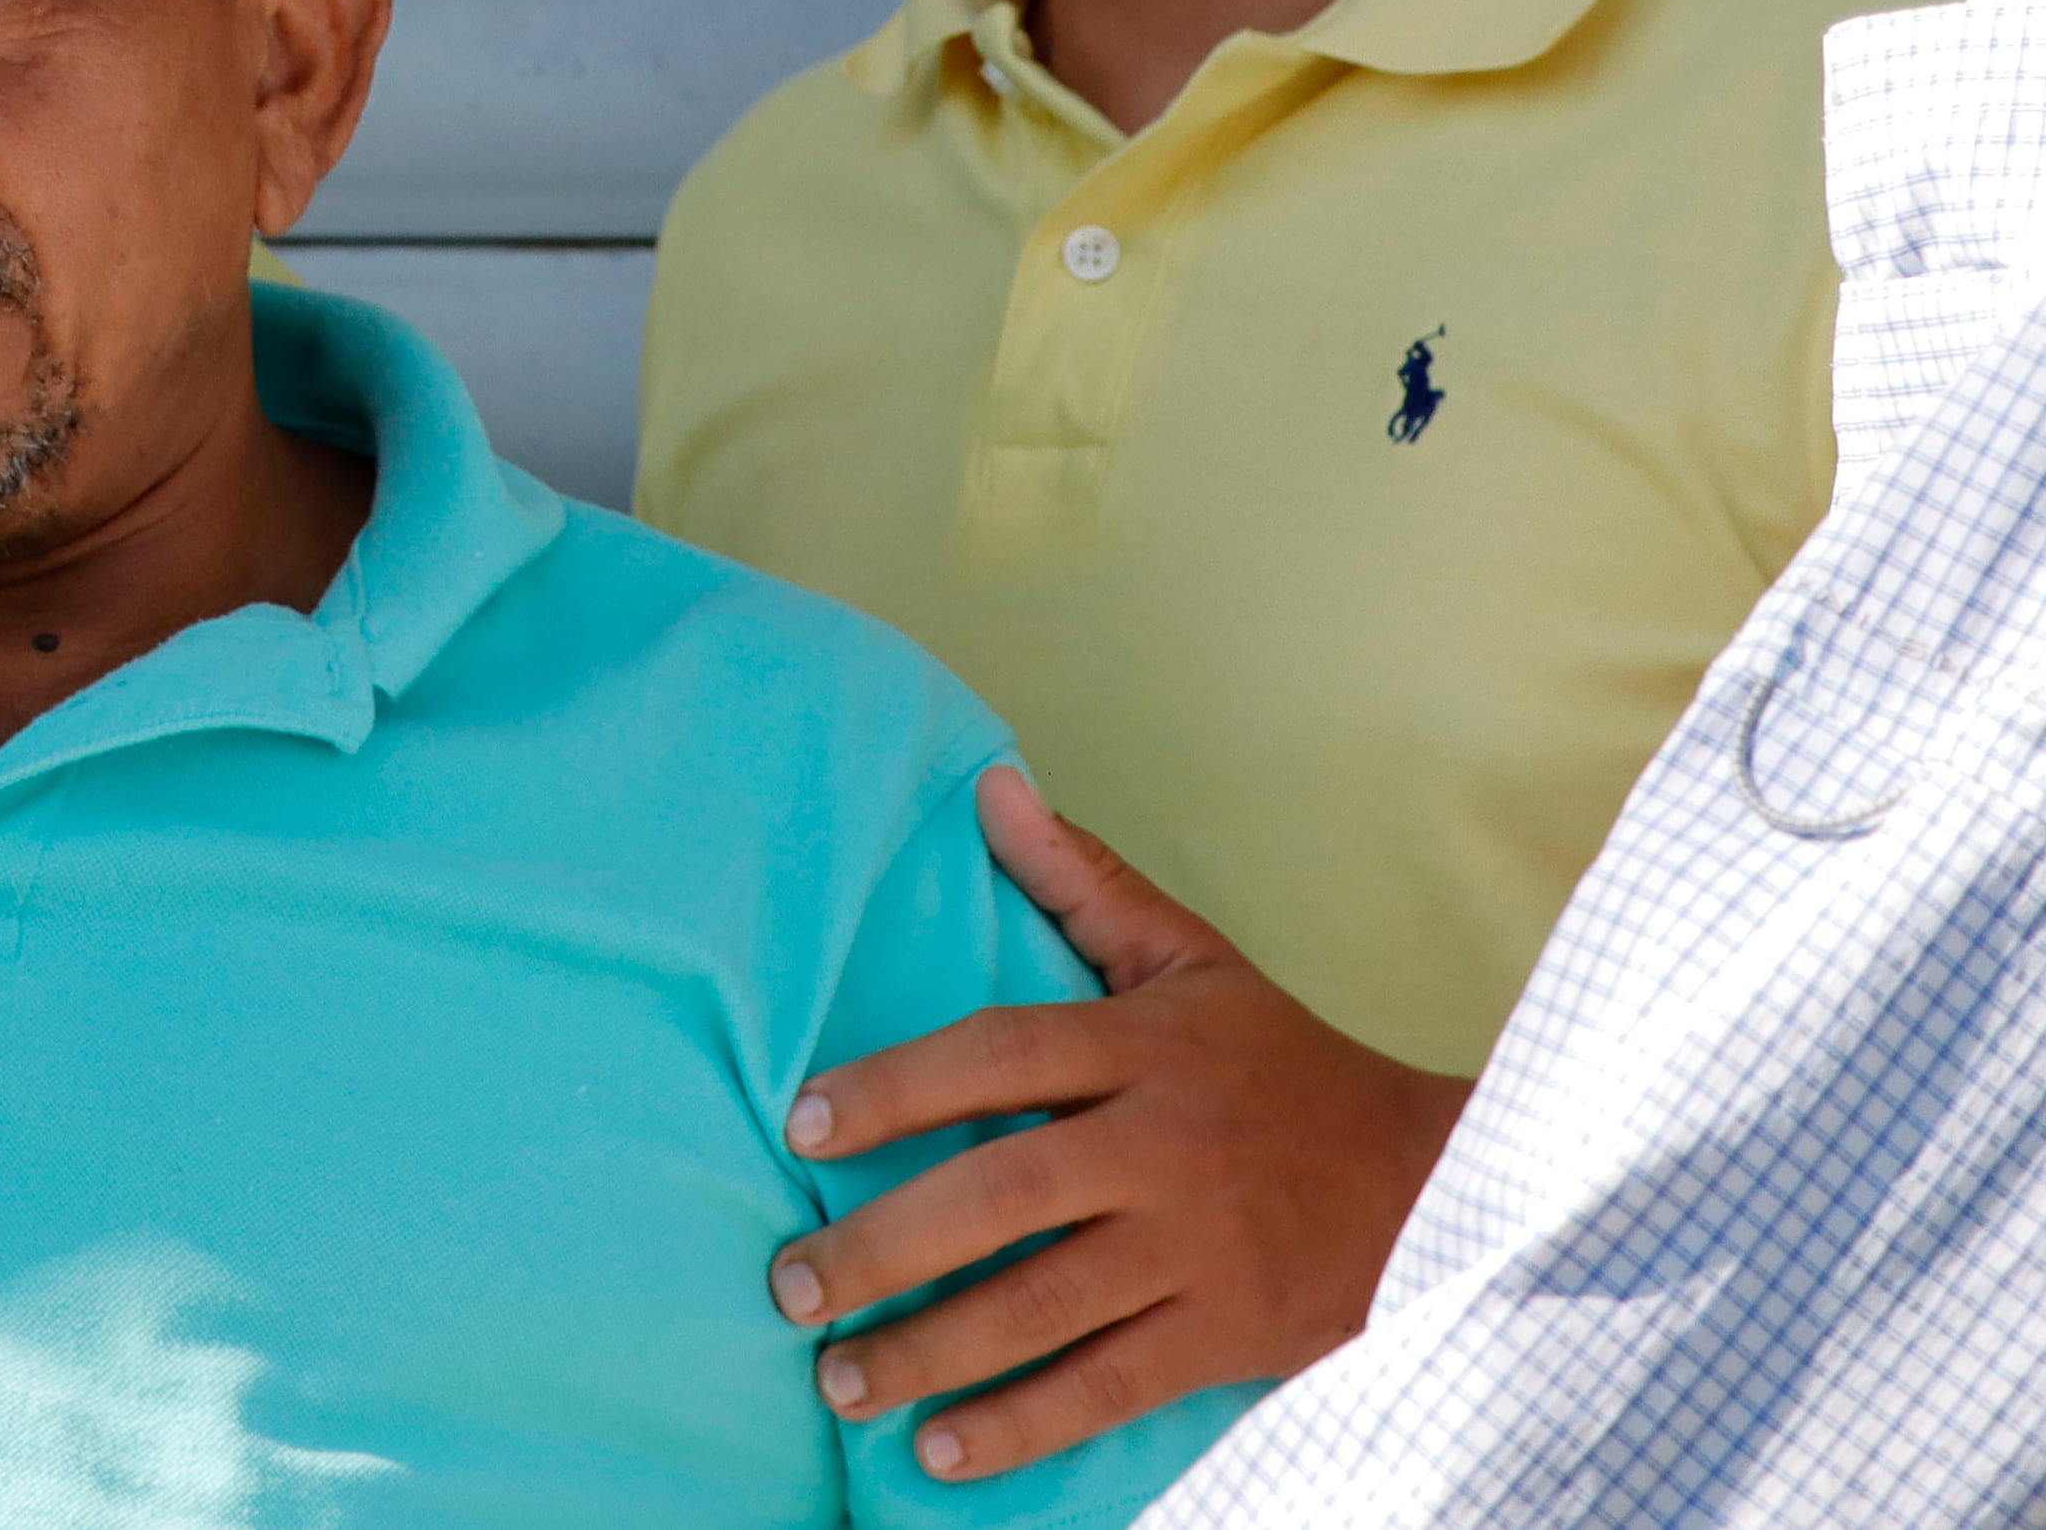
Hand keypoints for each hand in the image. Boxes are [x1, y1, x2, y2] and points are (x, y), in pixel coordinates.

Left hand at [766, 767, 1469, 1481]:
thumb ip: (1086, 884)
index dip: (893, 1088)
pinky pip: (1108, 1386)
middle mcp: (1164, 1148)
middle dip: (883, 1246)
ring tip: (836, 1378)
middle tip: (790, 1281)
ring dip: (929, 1350)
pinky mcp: (1228, 1335)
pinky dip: (1021, 1422)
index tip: (802, 1126)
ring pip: (1042, 1305)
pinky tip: (940, 1448)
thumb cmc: (1287, 1067)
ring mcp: (1198, 1249)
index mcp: (1146, 1048)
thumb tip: (990, 790)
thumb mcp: (1194, 963)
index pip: (997, 1055)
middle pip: (1001, 1194)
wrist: (1448, 1190)